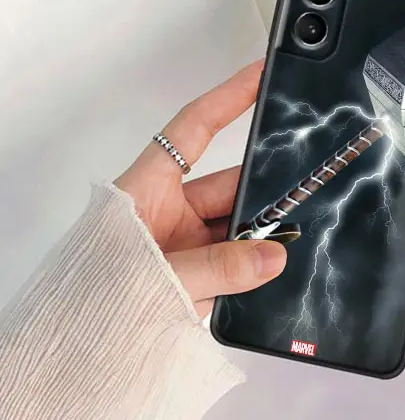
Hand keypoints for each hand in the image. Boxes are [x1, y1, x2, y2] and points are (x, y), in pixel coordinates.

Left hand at [115, 60, 285, 317]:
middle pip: (228, 181)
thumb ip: (216, 269)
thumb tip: (273, 257)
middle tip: (301, 188)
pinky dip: (257, 259)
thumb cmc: (91, 303)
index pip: (194, 128)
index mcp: (147, 188)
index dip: (227, 96)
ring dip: (262, 232)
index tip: (259, 74)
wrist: (75, 357)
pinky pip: (237, 255)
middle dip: (263, 189)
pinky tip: (275, 265)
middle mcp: (169, 207)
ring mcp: (185, 239)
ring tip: (288, 240)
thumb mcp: (155, 278)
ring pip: (237, 222)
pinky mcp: (198, 268)